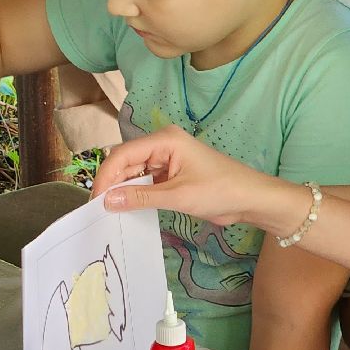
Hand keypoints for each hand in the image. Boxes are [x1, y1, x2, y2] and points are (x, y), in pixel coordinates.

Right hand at [91, 125, 300, 228]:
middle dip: (113, 183)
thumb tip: (107, 201)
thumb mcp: (178, 196)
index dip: (106, 176)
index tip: (95, 199)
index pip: (123, 154)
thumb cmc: (220, 191)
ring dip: (124, 189)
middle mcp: (162, 144)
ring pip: (134, 172)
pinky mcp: (172, 172)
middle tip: (99, 208)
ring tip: (110, 210)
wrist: (253, 199)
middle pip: (126, 161)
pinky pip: (146, 180)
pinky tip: (128, 207)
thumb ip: (141, 198)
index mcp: (164, 140)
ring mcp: (167, 158)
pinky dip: (137, 193)